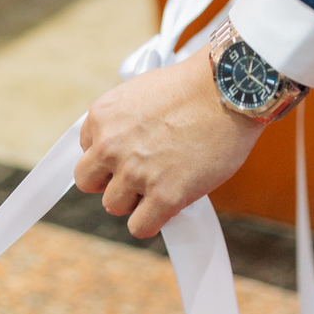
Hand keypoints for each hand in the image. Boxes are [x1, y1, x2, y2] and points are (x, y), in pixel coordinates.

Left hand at [76, 49, 263, 236]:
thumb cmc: (193, 87)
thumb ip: (123, 122)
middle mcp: (111, 145)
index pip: (86, 151)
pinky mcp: (164, 196)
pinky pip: (140, 227)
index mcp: (102, 116)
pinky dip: (152, 221)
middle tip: (138, 175)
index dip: (109, 156)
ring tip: (162, 182)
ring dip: (135, 200)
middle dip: (111, 180)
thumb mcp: (142, 92)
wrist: (227, 88)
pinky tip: (168, 205)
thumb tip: (122, 149)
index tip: (130, 154)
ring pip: (114, 206)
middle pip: (88, 182)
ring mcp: (135, 173)